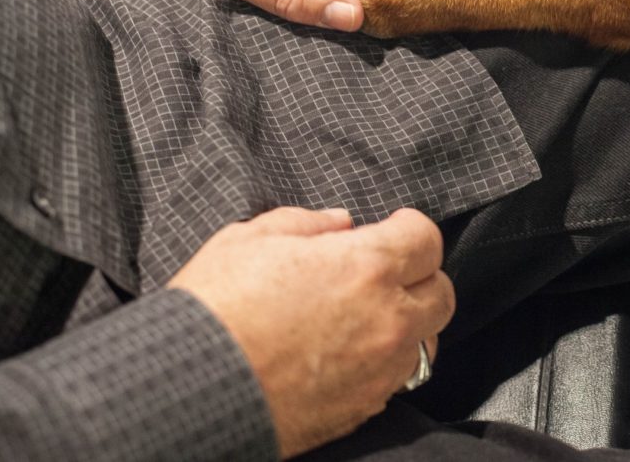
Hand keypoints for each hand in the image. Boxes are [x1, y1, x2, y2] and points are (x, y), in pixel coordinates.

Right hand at [168, 207, 454, 457]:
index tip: (391, 228)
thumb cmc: (214, 308)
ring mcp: (381, 368)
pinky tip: (350, 354)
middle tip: (385, 272)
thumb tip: (341, 223)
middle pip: (442, 292)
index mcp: (367, 266)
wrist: (187, 389)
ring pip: (427, 340)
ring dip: (409, 323)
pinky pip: (397, 379)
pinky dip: (385, 362)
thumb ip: (306, 222)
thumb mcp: (249, 240)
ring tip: (370, 317)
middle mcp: (388, 318)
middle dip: (419, 276)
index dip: (408, 229)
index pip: (426, 238)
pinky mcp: (365, 406)